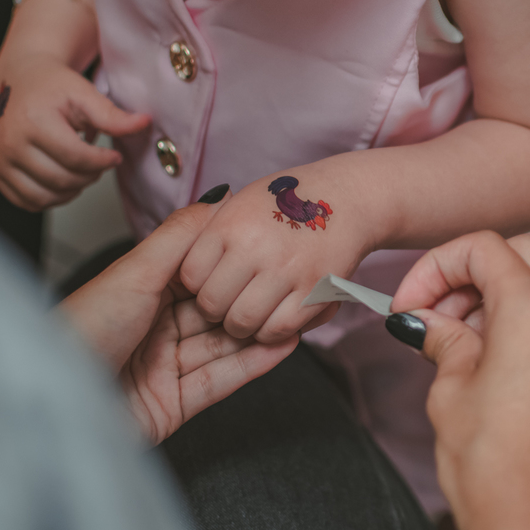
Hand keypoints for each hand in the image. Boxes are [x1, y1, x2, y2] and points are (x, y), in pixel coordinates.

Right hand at [0, 54, 149, 210]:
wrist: (22, 79)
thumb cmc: (53, 86)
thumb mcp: (86, 94)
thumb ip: (113, 115)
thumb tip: (145, 123)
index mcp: (31, 121)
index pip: (75, 158)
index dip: (102, 161)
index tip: (113, 156)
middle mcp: (9, 143)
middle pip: (61, 180)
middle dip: (89, 175)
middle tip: (98, 162)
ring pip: (44, 197)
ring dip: (71, 190)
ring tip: (81, 169)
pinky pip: (27, 202)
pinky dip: (50, 197)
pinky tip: (63, 177)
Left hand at [58, 196, 296, 443]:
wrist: (55, 403)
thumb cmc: (82, 332)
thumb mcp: (135, 273)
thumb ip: (180, 238)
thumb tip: (216, 196)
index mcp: (139, 294)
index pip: (197, 275)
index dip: (233, 264)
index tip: (270, 247)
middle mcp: (152, 329)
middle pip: (213, 312)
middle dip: (251, 300)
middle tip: (293, 283)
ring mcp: (162, 369)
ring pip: (222, 347)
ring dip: (258, 332)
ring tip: (300, 316)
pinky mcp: (172, 405)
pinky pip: (219, 381)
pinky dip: (252, 365)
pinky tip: (281, 346)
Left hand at [181, 172, 363, 343]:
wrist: (348, 197)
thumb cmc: (289, 201)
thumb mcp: (239, 202)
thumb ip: (205, 230)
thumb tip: (180, 268)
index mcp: (229, 224)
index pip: (190, 275)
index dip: (198, 284)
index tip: (211, 281)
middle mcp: (254, 247)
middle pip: (212, 304)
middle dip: (216, 310)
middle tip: (230, 301)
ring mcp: (286, 271)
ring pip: (243, 323)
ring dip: (244, 326)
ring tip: (252, 312)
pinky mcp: (315, 293)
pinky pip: (279, 330)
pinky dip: (273, 332)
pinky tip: (275, 318)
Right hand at [390, 232, 529, 529]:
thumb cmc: (501, 474)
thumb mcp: (451, 393)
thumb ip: (443, 341)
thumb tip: (431, 323)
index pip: (484, 248)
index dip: (436, 267)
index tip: (411, 301)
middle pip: (520, 254)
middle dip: (468, 272)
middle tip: (432, 311)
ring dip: (495, 296)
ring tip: (454, 341)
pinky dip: (520, 322)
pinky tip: (485, 362)